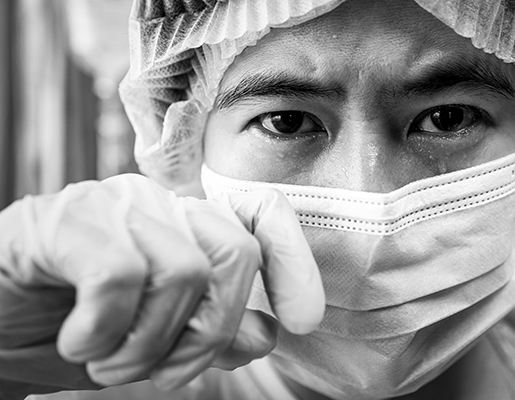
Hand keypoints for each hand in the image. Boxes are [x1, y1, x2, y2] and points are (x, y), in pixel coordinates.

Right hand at [0, 174, 323, 394]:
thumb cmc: (74, 325)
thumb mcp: (152, 339)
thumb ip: (210, 329)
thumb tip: (266, 333)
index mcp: (186, 224)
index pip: (261, 215)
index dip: (293, 260)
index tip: (303, 318)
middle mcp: (159, 203)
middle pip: (235, 254)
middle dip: (207, 333)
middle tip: (161, 370)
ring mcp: (113, 204)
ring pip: (184, 272)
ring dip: (148, 345)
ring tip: (108, 361)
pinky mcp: (65, 220)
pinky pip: (122, 277)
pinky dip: (104, 330)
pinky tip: (79, 340)